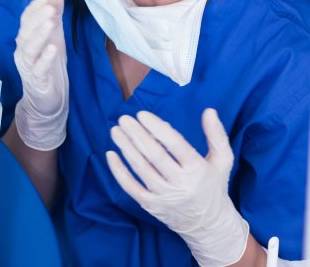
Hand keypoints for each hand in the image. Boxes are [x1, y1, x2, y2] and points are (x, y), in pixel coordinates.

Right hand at [13, 0, 68, 150]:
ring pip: (30, 48)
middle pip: (26, 32)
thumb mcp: (54, 36)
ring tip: (50, 22)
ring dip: (40, 34)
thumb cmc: (49, 65)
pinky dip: (45, 58)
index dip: (33, 9)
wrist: (47, 99)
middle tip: (49, 6)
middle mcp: (23, 51)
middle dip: (37, 18)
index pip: (26, 20)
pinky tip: (54, 48)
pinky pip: (39, 68)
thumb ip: (53, 14)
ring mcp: (28, 67)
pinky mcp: (37, 81)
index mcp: (25, 39)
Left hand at [106, 109, 248, 266]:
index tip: (142, 114)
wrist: (209, 224)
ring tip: (116, 131)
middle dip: (137, 134)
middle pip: (154, 155)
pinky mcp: (151, 205)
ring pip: (141, 168)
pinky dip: (119, 171)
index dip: (157, 128)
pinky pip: (131, 187)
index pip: (175, 144)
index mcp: (198, 170)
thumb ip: (216, 135)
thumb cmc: (213, 185)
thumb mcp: (223, 161)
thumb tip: (209, 111)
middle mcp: (180, 184)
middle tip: (123, 119)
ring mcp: (164, 196)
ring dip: (126, 148)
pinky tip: (110, 155)